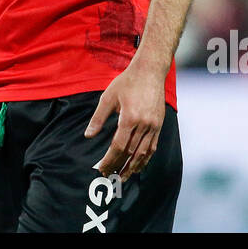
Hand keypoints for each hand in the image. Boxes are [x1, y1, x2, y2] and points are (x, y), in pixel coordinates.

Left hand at [84, 61, 166, 180]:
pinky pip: (153, 146)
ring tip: (124, 177)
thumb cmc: (127, 82)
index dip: (109, 160)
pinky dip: (145, 158)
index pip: (118, 146)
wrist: (150, 71)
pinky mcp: (159, 125)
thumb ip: (98, 118)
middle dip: (119, 166)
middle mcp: (144, 124)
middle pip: (130, 152)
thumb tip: (88, 136)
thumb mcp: (108, 97)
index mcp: (129, 118)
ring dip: (133, 167)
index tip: (102, 168)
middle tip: (109, 175)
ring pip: (144, 153)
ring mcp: (153, 125)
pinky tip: (138, 165)